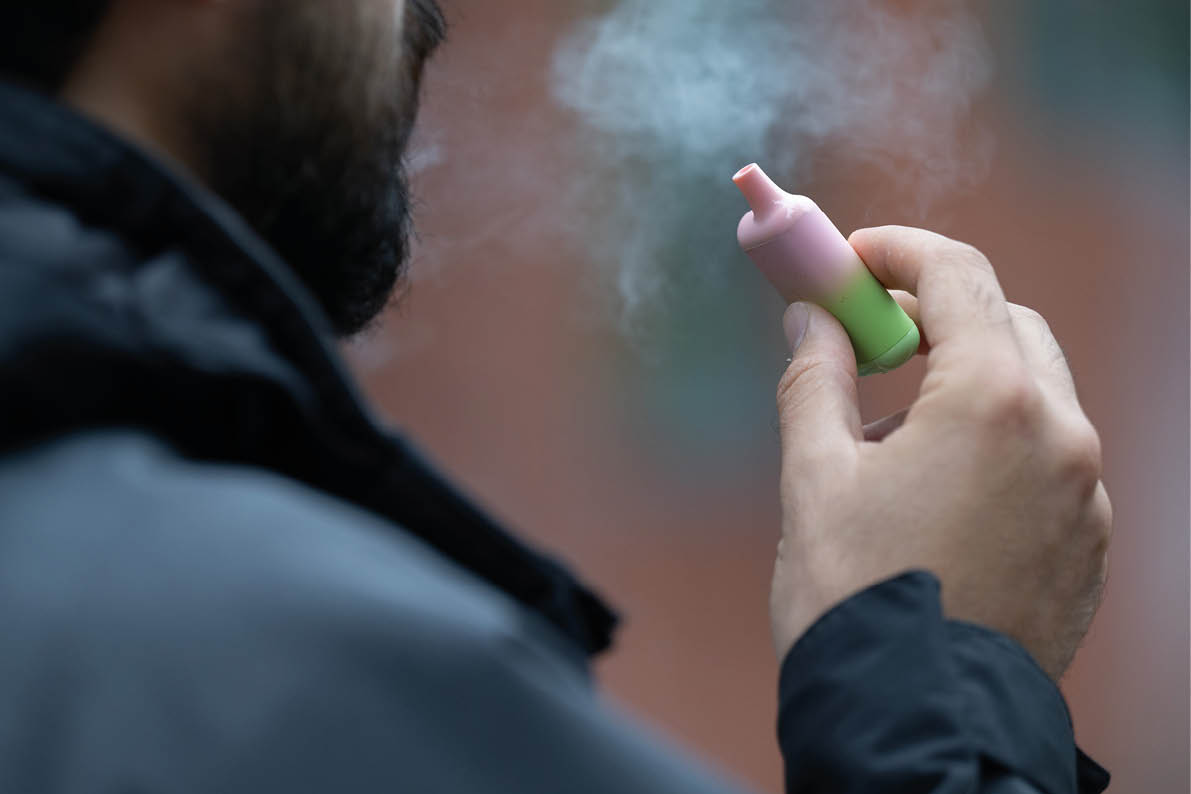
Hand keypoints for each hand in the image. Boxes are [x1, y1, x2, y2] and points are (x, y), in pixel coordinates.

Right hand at [769, 226, 1111, 678]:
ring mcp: (1085, 493)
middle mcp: (1060, 434)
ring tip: (894, 438)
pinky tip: (941, 494)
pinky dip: (999, 443)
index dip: (898, 251)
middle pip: (1007, 324)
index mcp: (992, 401)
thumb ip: (814, 378)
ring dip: (969, 381)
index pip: (957, 275)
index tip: (854, 257)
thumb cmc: (856, 597)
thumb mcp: (814, 476)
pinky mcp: (1088, 544)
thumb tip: (810, 319)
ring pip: (1035, 393)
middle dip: (939, 314)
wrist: (915, 723)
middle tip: (872, 338)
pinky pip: (1049, 460)